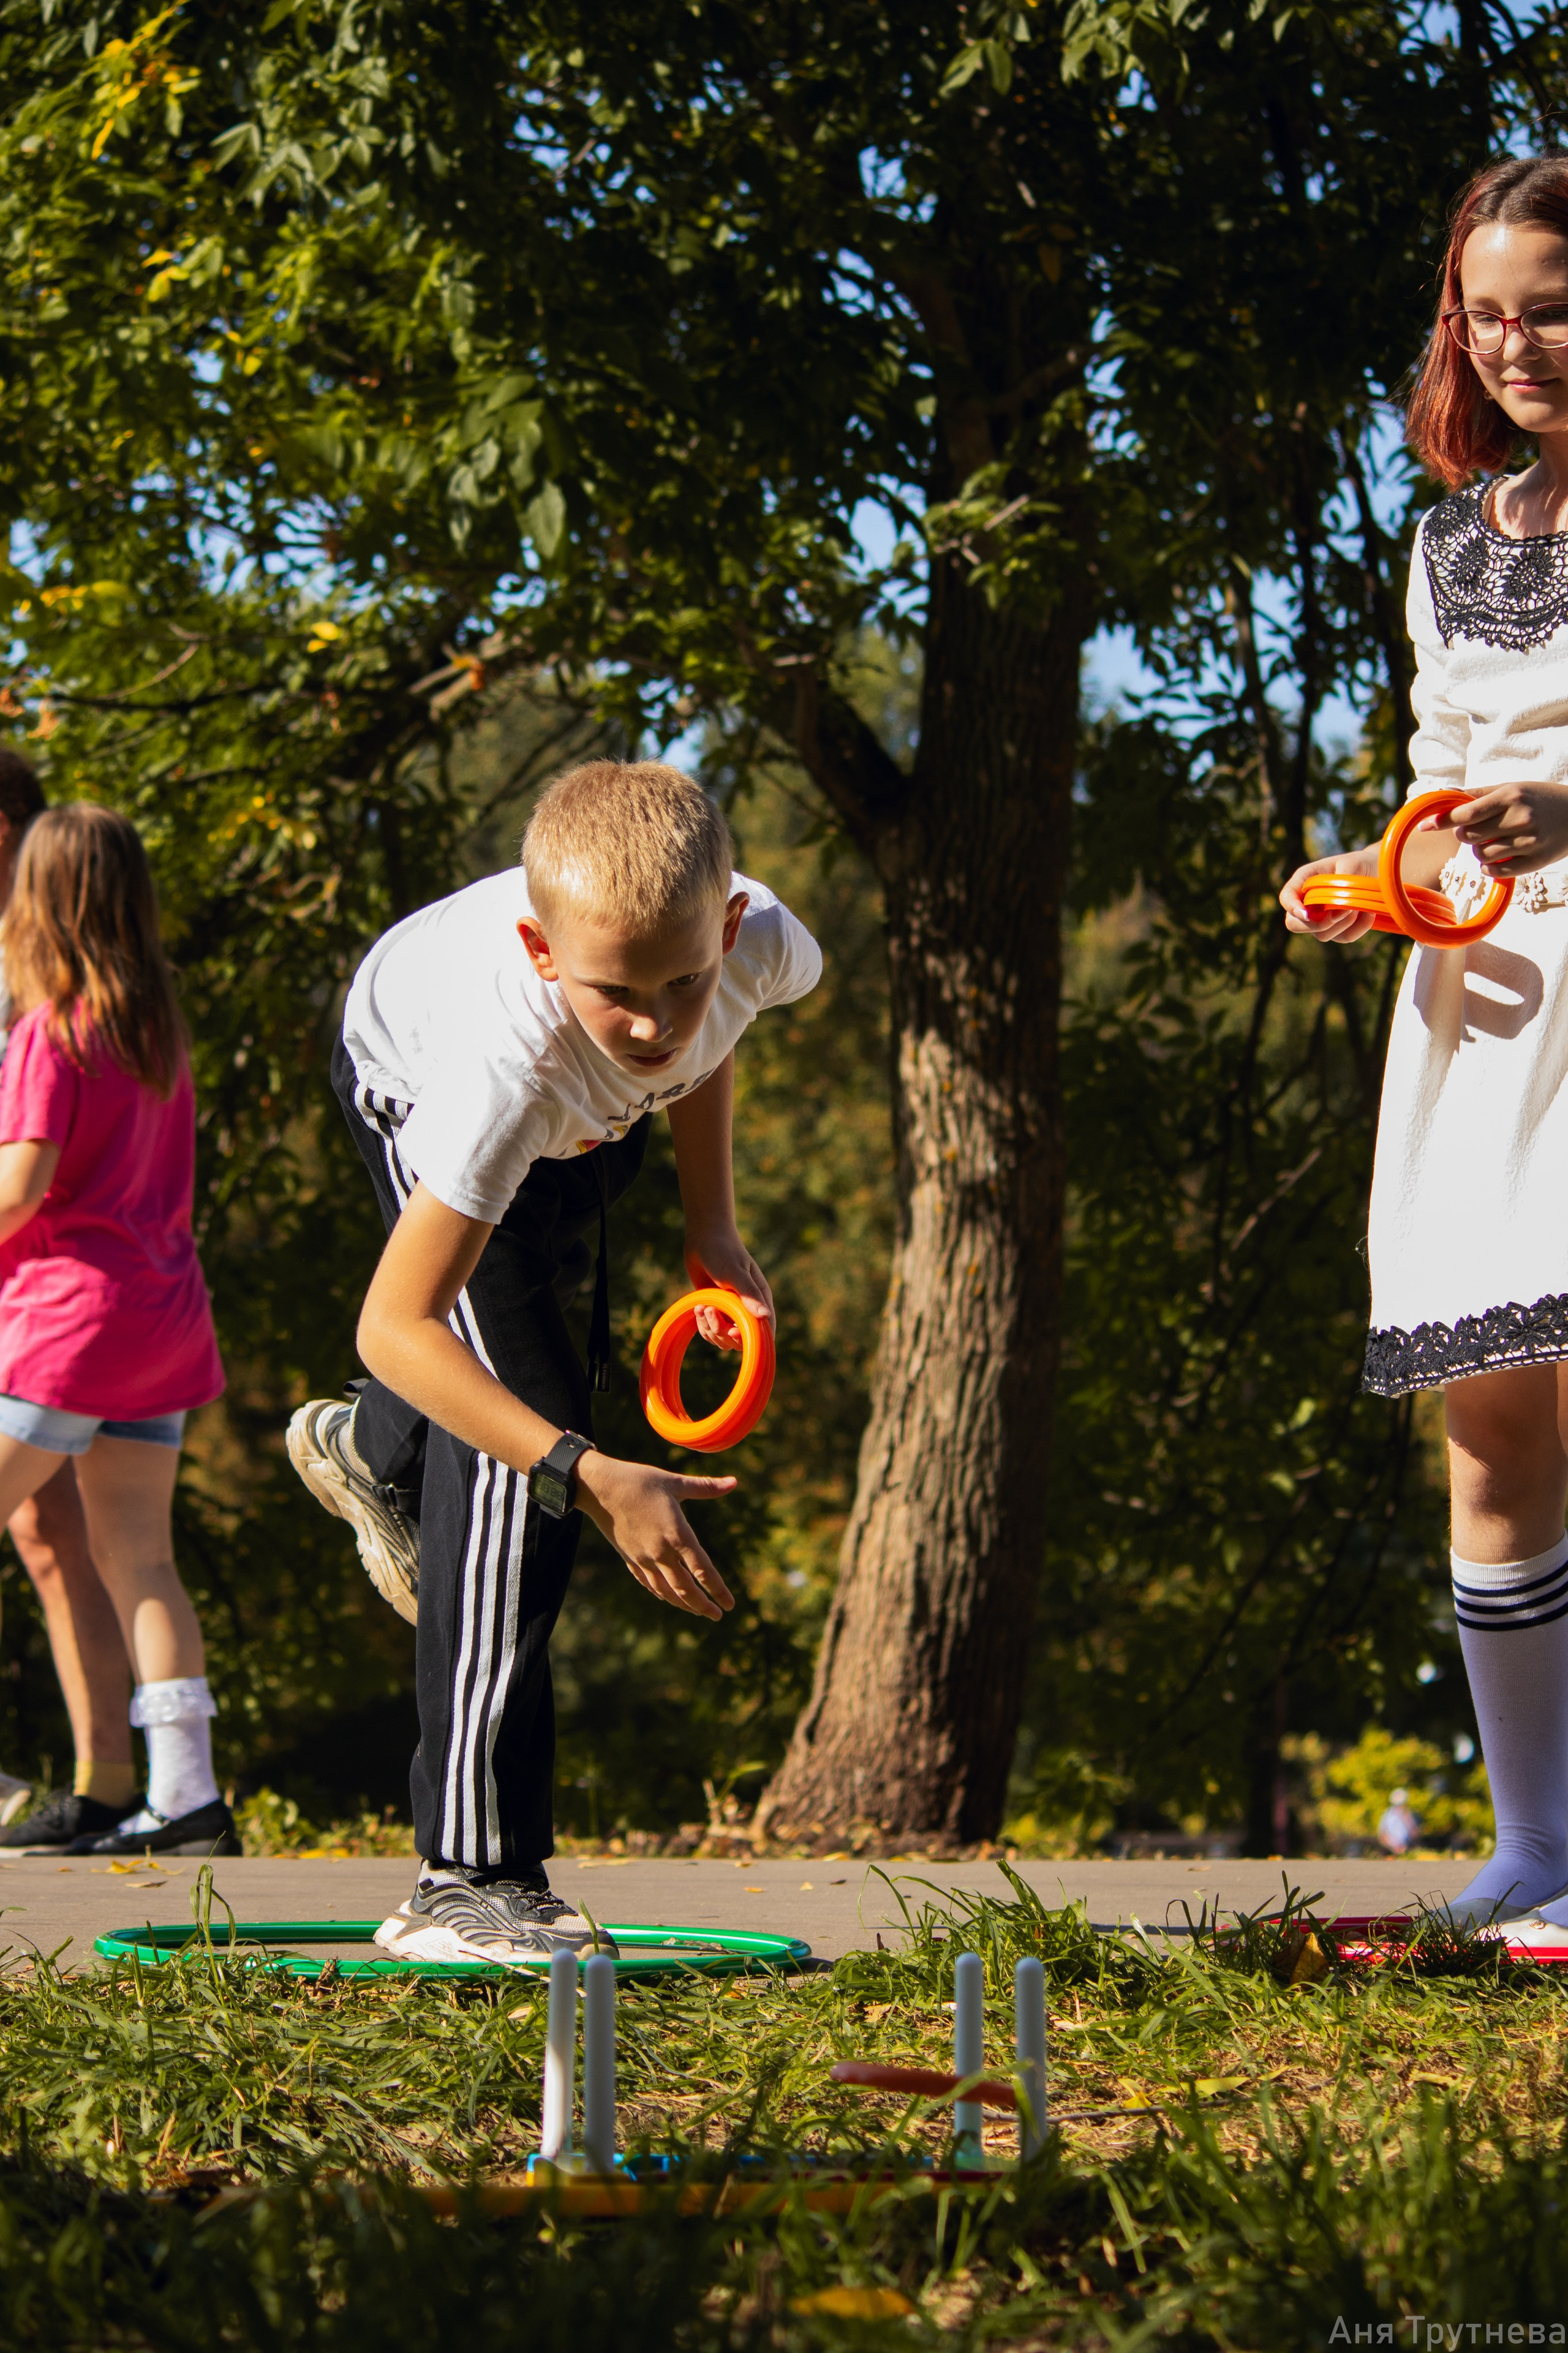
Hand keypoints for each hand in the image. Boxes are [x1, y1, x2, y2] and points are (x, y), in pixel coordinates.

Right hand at [576, 1452, 736, 1620]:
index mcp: (676, 1534)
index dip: (718, 1590)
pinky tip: (668, 1597)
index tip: (730, 1605)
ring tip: (697, 1611)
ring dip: (684, 1604)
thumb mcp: (674, 1482)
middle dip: (703, 1606)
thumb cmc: (639, 1480)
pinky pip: (648, 1583)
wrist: (599, 1487)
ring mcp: (643, 1558)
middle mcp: (660, 1552)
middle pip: (685, 1589)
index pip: (703, 1570)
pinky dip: (662, 1594)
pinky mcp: (630, 1558)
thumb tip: (734, 1482)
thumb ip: (706, 1487)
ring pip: (666, 1591)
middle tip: (717, 1616)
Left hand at [684, 1229, 773, 1352]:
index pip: (765, 1331)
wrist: (704, 1239)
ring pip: (723, 1338)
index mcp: (760, 1299)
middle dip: (722, 1331)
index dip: (751, 1339)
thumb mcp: (735, 1273)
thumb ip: (749, 1294)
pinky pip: (710, 1330)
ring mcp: (730, 1310)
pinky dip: (702, 1324)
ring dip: (709, 1328)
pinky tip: (697, 1307)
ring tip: (701, 1306)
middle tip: (710, 1310)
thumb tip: (765, 1316)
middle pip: (740, 1339)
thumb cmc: (723, 1252)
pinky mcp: (715, 1310)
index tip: (733, 1331)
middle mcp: (747, 1308)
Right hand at [1279, 845, 1378, 941]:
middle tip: (1341, 911)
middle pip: (1294, 924)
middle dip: (1317, 924)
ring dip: (1343, 923)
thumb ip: (1341, 882)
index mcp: (1304, 881)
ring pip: (1321, 935)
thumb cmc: (1360, 864)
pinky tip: (1369, 913)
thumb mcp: (1352, 863)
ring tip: (1360, 905)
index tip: (1307, 914)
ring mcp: (1321, 919)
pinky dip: (1359, 927)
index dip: (1292, 907)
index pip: (1286, 898)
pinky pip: (1344, 937)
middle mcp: (1308, 903)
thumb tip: (1337, 906)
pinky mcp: (1338, 930)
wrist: (1378, 872)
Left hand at [1423, 782, 1567, 876]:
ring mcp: (1529, 841)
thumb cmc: (1538, 798)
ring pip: (1481, 855)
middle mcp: (1519, 818)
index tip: (1426, 824)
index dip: (1443, 820)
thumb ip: (1477, 793)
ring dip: (1479, 850)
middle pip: (1469, 836)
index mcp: (1511, 796)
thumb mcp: (1512, 788)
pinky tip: (1499, 856)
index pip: (1467, 813)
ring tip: (1494, 840)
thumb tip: (1441, 793)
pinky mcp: (1535, 862)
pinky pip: (1496, 871)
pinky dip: (1489, 867)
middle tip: (1478, 829)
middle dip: (1465, 834)